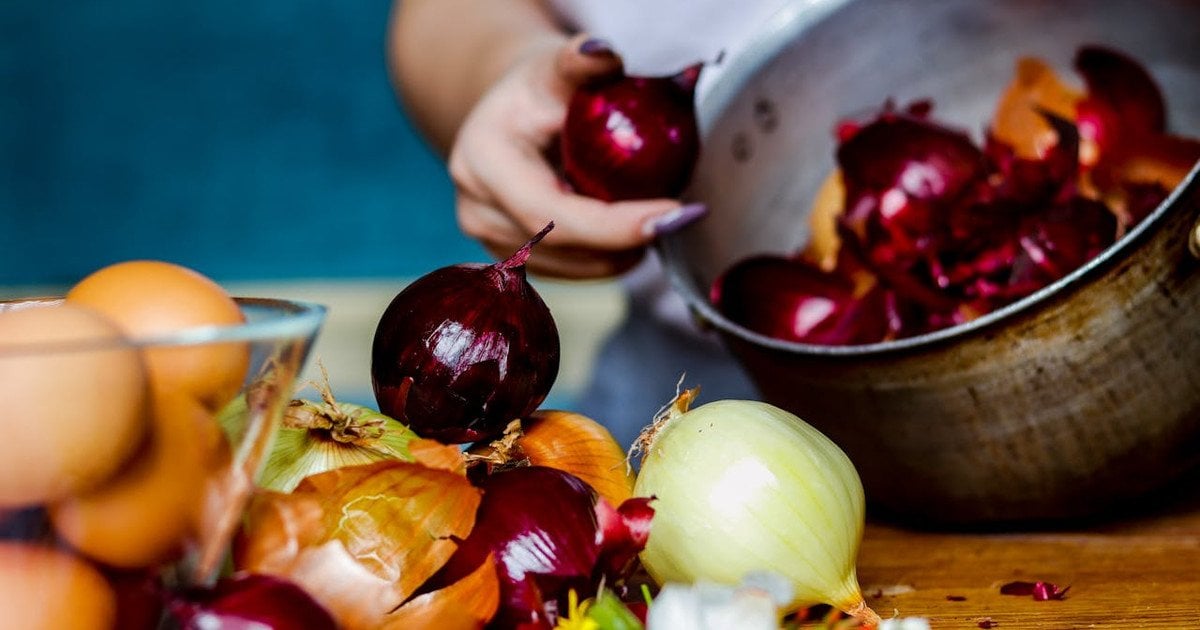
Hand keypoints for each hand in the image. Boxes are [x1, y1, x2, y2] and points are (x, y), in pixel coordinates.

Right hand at [447, 34, 706, 278]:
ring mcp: (491, 240)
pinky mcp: (513, 258)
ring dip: (624, 252)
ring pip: (573, 268)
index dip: (613, 225)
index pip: (549, 214)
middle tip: (683, 218)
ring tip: (659, 217)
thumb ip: (580, 62)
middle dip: (628, 242)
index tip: (672, 215)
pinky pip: (573, 271)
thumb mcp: (556, 66)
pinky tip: (633, 228)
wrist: (513, 114)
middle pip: (563, 249)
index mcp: (482, 162)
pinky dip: (610, 256)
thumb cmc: (540, 87)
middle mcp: (477, 209)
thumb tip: (604, 54)